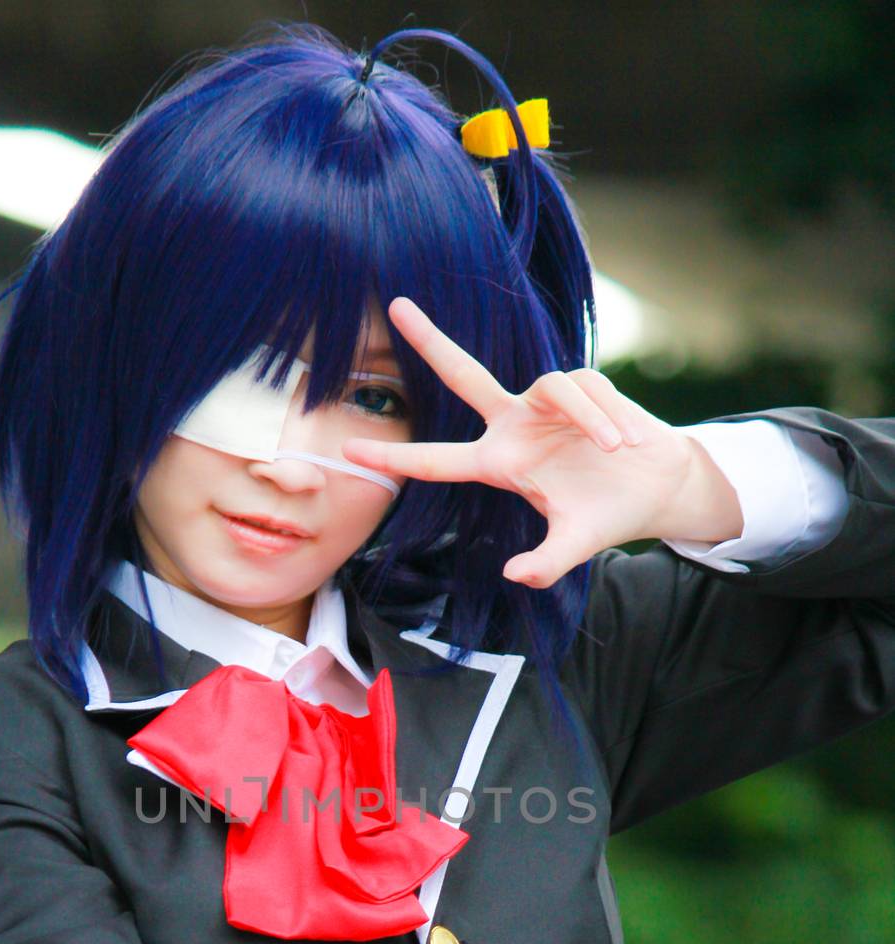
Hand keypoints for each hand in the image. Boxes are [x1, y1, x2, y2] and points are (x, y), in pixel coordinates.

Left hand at [341, 297, 743, 587]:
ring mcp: (545, 402)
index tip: (348, 450)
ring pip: (553, 386)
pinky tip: (624, 440)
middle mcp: (514, 426)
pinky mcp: (582, 384)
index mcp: (500, 464)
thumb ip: (545, 565)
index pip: (437, 460)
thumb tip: (514, 576)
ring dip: (588, 418)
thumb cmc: (607, 514)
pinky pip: (587, 389)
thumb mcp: (574, 545)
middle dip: (431, 342)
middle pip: (465, 375)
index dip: (394, 457)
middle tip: (396, 304)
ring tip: (615, 448)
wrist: (658, 487)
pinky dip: (606, 415)